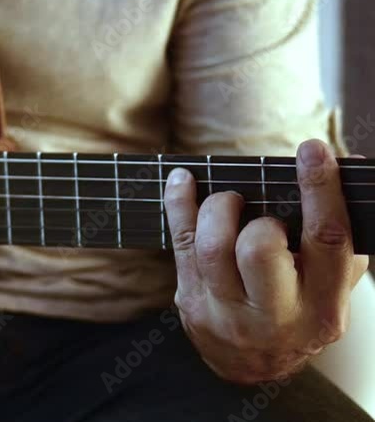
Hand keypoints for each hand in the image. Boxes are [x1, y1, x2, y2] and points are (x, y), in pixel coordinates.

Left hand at [164, 139, 369, 383]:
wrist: (253, 367)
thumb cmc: (300, 308)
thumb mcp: (330, 287)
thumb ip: (336, 243)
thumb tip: (336, 173)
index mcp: (323, 307)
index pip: (327, 241)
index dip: (320, 191)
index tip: (312, 150)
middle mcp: (275, 316)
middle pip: (259, 249)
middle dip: (261, 218)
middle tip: (263, 215)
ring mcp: (226, 313)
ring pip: (212, 245)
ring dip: (219, 207)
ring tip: (229, 200)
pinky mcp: (191, 303)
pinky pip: (180, 243)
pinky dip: (179, 203)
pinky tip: (182, 180)